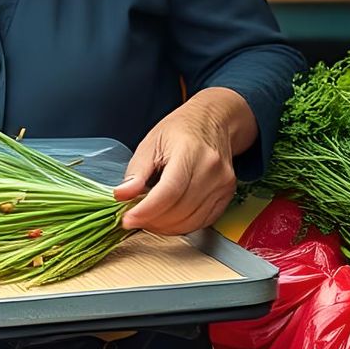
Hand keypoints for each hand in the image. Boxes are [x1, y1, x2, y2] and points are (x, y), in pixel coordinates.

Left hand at [114, 89, 255, 234]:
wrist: (213, 121)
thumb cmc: (179, 129)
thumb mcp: (150, 143)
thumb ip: (136, 172)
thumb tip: (121, 195)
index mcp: (190, 151)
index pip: (169, 191)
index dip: (146, 210)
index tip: (128, 219)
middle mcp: (211, 169)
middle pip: (179, 210)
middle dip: (152, 221)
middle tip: (134, 218)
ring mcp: (223, 184)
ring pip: (191, 221)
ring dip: (165, 227)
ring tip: (148, 218)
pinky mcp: (227, 195)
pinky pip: (203, 222)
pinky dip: (182, 226)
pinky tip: (167, 219)